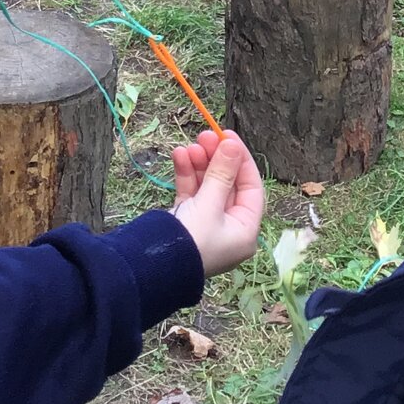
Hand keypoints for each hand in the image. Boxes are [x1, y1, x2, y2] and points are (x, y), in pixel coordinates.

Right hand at [171, 130, 265, 276]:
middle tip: (205, 135)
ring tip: (189, 146)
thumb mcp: (210, 204)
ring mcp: (206, 223)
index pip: (250, 186)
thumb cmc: (190, 241)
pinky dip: (186, 175)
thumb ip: (222, 173)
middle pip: (228, 184)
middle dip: (216, 158)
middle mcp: (229, 228)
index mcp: (245, 230)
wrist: (152, 268)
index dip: (240, 159)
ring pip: (207, 185)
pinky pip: (191, 193)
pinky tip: (179, 156)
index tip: (228, 136)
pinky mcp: (186, 220)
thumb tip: (233, 145)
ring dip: (199, 164)